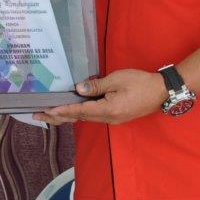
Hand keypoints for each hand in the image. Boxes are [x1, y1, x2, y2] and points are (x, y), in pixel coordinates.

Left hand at [34, 69, 168, 125]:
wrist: (161, 91)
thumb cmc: (141, 82)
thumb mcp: (117, 79)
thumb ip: (96, 85)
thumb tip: (78, 88)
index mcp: (108, 109)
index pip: (80, 110)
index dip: (62, 110)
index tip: (47, 110)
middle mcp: (108, 118)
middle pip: (78, 118)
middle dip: (57, 117)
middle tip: (38, 115)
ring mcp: (112, 119)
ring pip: (84, 118)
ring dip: (66, 116)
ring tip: (48, 114)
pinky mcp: (115, 116)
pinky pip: (92, 117)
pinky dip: (77, 114)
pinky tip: (70, 112)